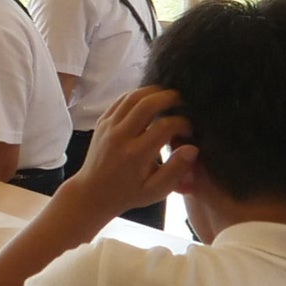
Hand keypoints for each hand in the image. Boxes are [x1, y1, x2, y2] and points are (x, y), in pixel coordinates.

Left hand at [68, 86, 195, 216]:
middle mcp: (120, 136)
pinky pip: (120, 101)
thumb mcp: (156, 191)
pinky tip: (151, 99)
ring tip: (170, 96)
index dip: (182, 123)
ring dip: (153, 92)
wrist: (92, 191)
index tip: (190, 130)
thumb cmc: (128, 193)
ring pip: (132, 97)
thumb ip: (176, 170)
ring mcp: (108, 126)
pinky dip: (138, 95)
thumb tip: (193, 148)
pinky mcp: (101, 122)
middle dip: (170, 98)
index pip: (164, 127)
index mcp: (135, 154)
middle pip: (146, 104)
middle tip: (184, 101)